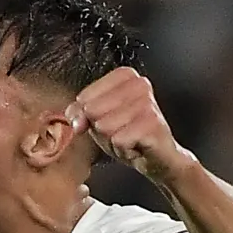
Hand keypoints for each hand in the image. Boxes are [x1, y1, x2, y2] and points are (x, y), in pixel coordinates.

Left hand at [68, 67, 189, 185]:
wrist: (156, 157)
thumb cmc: (127, 135)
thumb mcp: (96, 120)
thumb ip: (78, 114)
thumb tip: (77, 119)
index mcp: (124, 76)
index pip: (84, 97)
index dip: (87, 116)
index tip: (104, 120)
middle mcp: (139, 84)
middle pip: (93, 111)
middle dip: (100, 129)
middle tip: (119, 132)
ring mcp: (148, 102)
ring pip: (105, 126)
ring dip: (112, 140)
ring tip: (127, 138)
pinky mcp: (153, 123)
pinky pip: (118, 140)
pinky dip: (122, 149)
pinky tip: (135, 146)